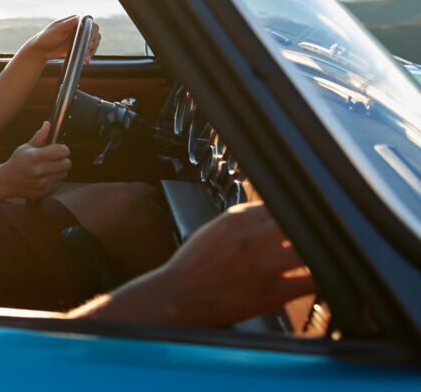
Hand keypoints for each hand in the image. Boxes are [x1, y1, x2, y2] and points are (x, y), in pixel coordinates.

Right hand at [0, 122, 71, 198]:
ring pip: (64, 174)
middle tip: (54, 159)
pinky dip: (55, 180)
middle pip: (67, 164)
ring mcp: (42, 183)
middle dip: (62, 160)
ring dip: (60, 170)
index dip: (63, 149)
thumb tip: (48, 124)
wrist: (7, 182)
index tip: (58, 149)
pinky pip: (59, 183)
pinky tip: (45, 177)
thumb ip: (39, 137)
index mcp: (34, 156)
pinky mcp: (44, 192)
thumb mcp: (25, 147)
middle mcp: (39, 170)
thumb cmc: (17, 162)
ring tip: (49, 168)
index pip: (62, 151)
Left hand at [25, 15, 101, 63]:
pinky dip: (89, 54)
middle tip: (87, 50)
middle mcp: (78, 27)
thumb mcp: (57, 30)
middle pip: (94, 32)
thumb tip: (81, 16)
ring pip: (94, 41)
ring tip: (86, 57)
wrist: (40, 50)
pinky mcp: (78, 46)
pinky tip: (86, 60)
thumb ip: (69, 23)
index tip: (88, 41)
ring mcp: (79, 37)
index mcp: (74, 20)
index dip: (92, 31)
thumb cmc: (46, 38)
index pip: (90, 22)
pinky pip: (89, 49)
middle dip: (93, 42)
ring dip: (92, 49)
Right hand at [149, 202, 314, 326]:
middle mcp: (251, 238)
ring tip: (326, 255)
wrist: (176, 296)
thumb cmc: (193, 265)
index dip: (299, 213)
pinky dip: (321, 279)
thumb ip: (244, 220)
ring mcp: (261, 266)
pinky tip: (323, 278)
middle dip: (314, 229)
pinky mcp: (269, 293)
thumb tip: (275, 214)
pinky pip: (309, 283)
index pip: (283, 205)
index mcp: (237, 218)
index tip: (309, 218)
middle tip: (325, 235)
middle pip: (300, 223)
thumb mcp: (214, 229)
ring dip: (320, 253)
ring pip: (308, 251)